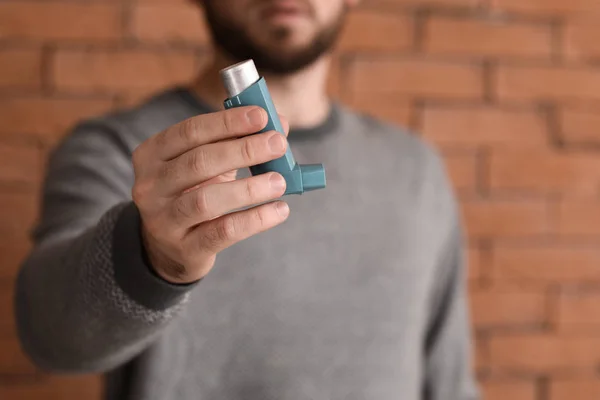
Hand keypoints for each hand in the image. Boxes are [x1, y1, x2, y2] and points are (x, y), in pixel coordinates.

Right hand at [131, 106, 289, 283]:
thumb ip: (238, 142)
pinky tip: (279, 210)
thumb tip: (280, 124)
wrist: (169, 250)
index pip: (189, 132)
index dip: (227, 122)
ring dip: (249, 188)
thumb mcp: (207, 166)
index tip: (260, 116)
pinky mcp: (185, 249)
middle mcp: (150, 186)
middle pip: (199, 162)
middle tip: (278, 144)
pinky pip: (223, 232)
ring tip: (280, 181)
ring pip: (207, 200)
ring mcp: (164, 220)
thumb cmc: (192, 195)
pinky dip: (254, 219)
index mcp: (152, 155)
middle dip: (243, 150)